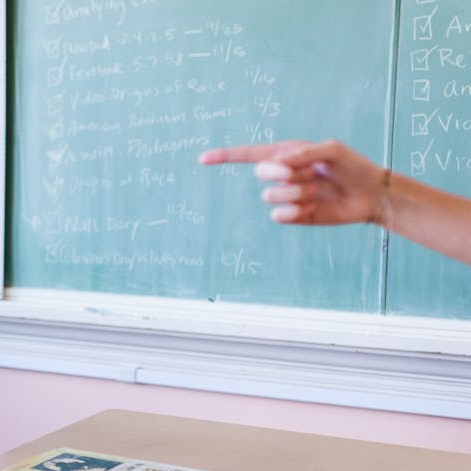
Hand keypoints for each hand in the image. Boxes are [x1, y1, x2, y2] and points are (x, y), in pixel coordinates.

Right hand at [199, 140, 385, 225]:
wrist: (370, 195)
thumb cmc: (353, 167)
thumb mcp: (332, 150)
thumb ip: (303, 153)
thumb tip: (278, 162)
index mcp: (286, 154)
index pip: (249, 154)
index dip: (225, 156)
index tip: (203, 159)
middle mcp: (282, 175)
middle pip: (261, 173)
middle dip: (281, 173)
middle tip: (309, 172)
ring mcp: (286, 196)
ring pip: (271, 196)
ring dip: (296, 193)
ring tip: (318, 190)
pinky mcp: (293, 215)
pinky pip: (279, 216)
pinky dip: (297, 211)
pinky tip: (315, 207)